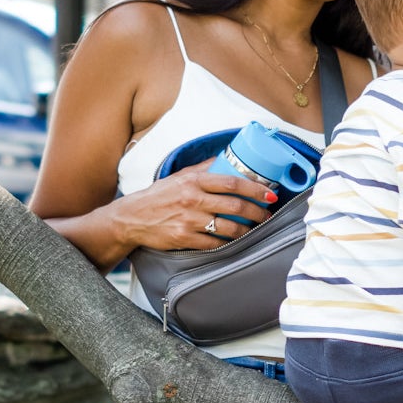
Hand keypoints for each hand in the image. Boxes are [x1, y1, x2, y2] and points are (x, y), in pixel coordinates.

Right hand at [115, 160, 276, 249]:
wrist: (133, 217)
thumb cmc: (159, 196)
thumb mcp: (180, 176)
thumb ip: (204, 168)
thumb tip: (227, 158)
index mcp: (194, 181)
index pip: (232, 182)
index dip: (255, 189)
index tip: (269, 194)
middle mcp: (193, 200)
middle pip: (235, 206)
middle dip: (257, 212)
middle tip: (267, 215)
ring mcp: (189, 221)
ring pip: (228, 228)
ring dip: (246, 230)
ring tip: (254, 229)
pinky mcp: (184, 239)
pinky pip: (214, 244)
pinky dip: (228, 243)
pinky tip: (234, 240)